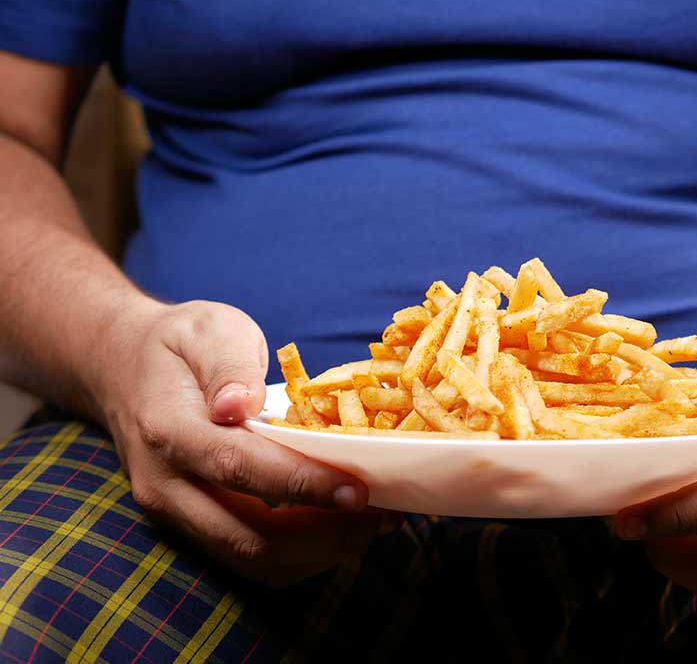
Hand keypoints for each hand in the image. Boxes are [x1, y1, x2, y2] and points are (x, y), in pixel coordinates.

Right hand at [90, 299, 398, 585]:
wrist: (122, 368)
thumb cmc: (179, 344)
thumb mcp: (207, 329)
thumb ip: (228, 363)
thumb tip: (239, 404)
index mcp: (170, 430)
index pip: (240, 468)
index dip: (302, 484)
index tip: (358, 490)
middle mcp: (166, 484)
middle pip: (248, 537)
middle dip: (324, 536)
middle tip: (382, 516)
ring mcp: (174, 513)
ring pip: (251, 560)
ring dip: (319, 553)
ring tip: (372, 526)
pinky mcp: (191, 525)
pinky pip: (248, 559)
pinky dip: (301, 555)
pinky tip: (340, 530)